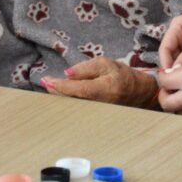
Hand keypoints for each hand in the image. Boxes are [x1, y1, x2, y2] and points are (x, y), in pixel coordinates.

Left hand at [41, 57, 158, 108]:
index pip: (80, 89)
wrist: (137, 93)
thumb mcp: (106, 64)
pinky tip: (59, 94)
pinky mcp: (94, 117)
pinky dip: (66, 101)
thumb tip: (67, 74)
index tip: (48, 81)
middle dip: (57, 92)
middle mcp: (101, 104)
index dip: (62, 86)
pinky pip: (77, 109)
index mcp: (105, 89)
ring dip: (59, 97)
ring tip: (49, 85)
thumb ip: (86, 68)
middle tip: (45, 82)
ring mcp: (97, 113)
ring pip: (73, 106)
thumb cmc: (121, 75)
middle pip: (73, 100)